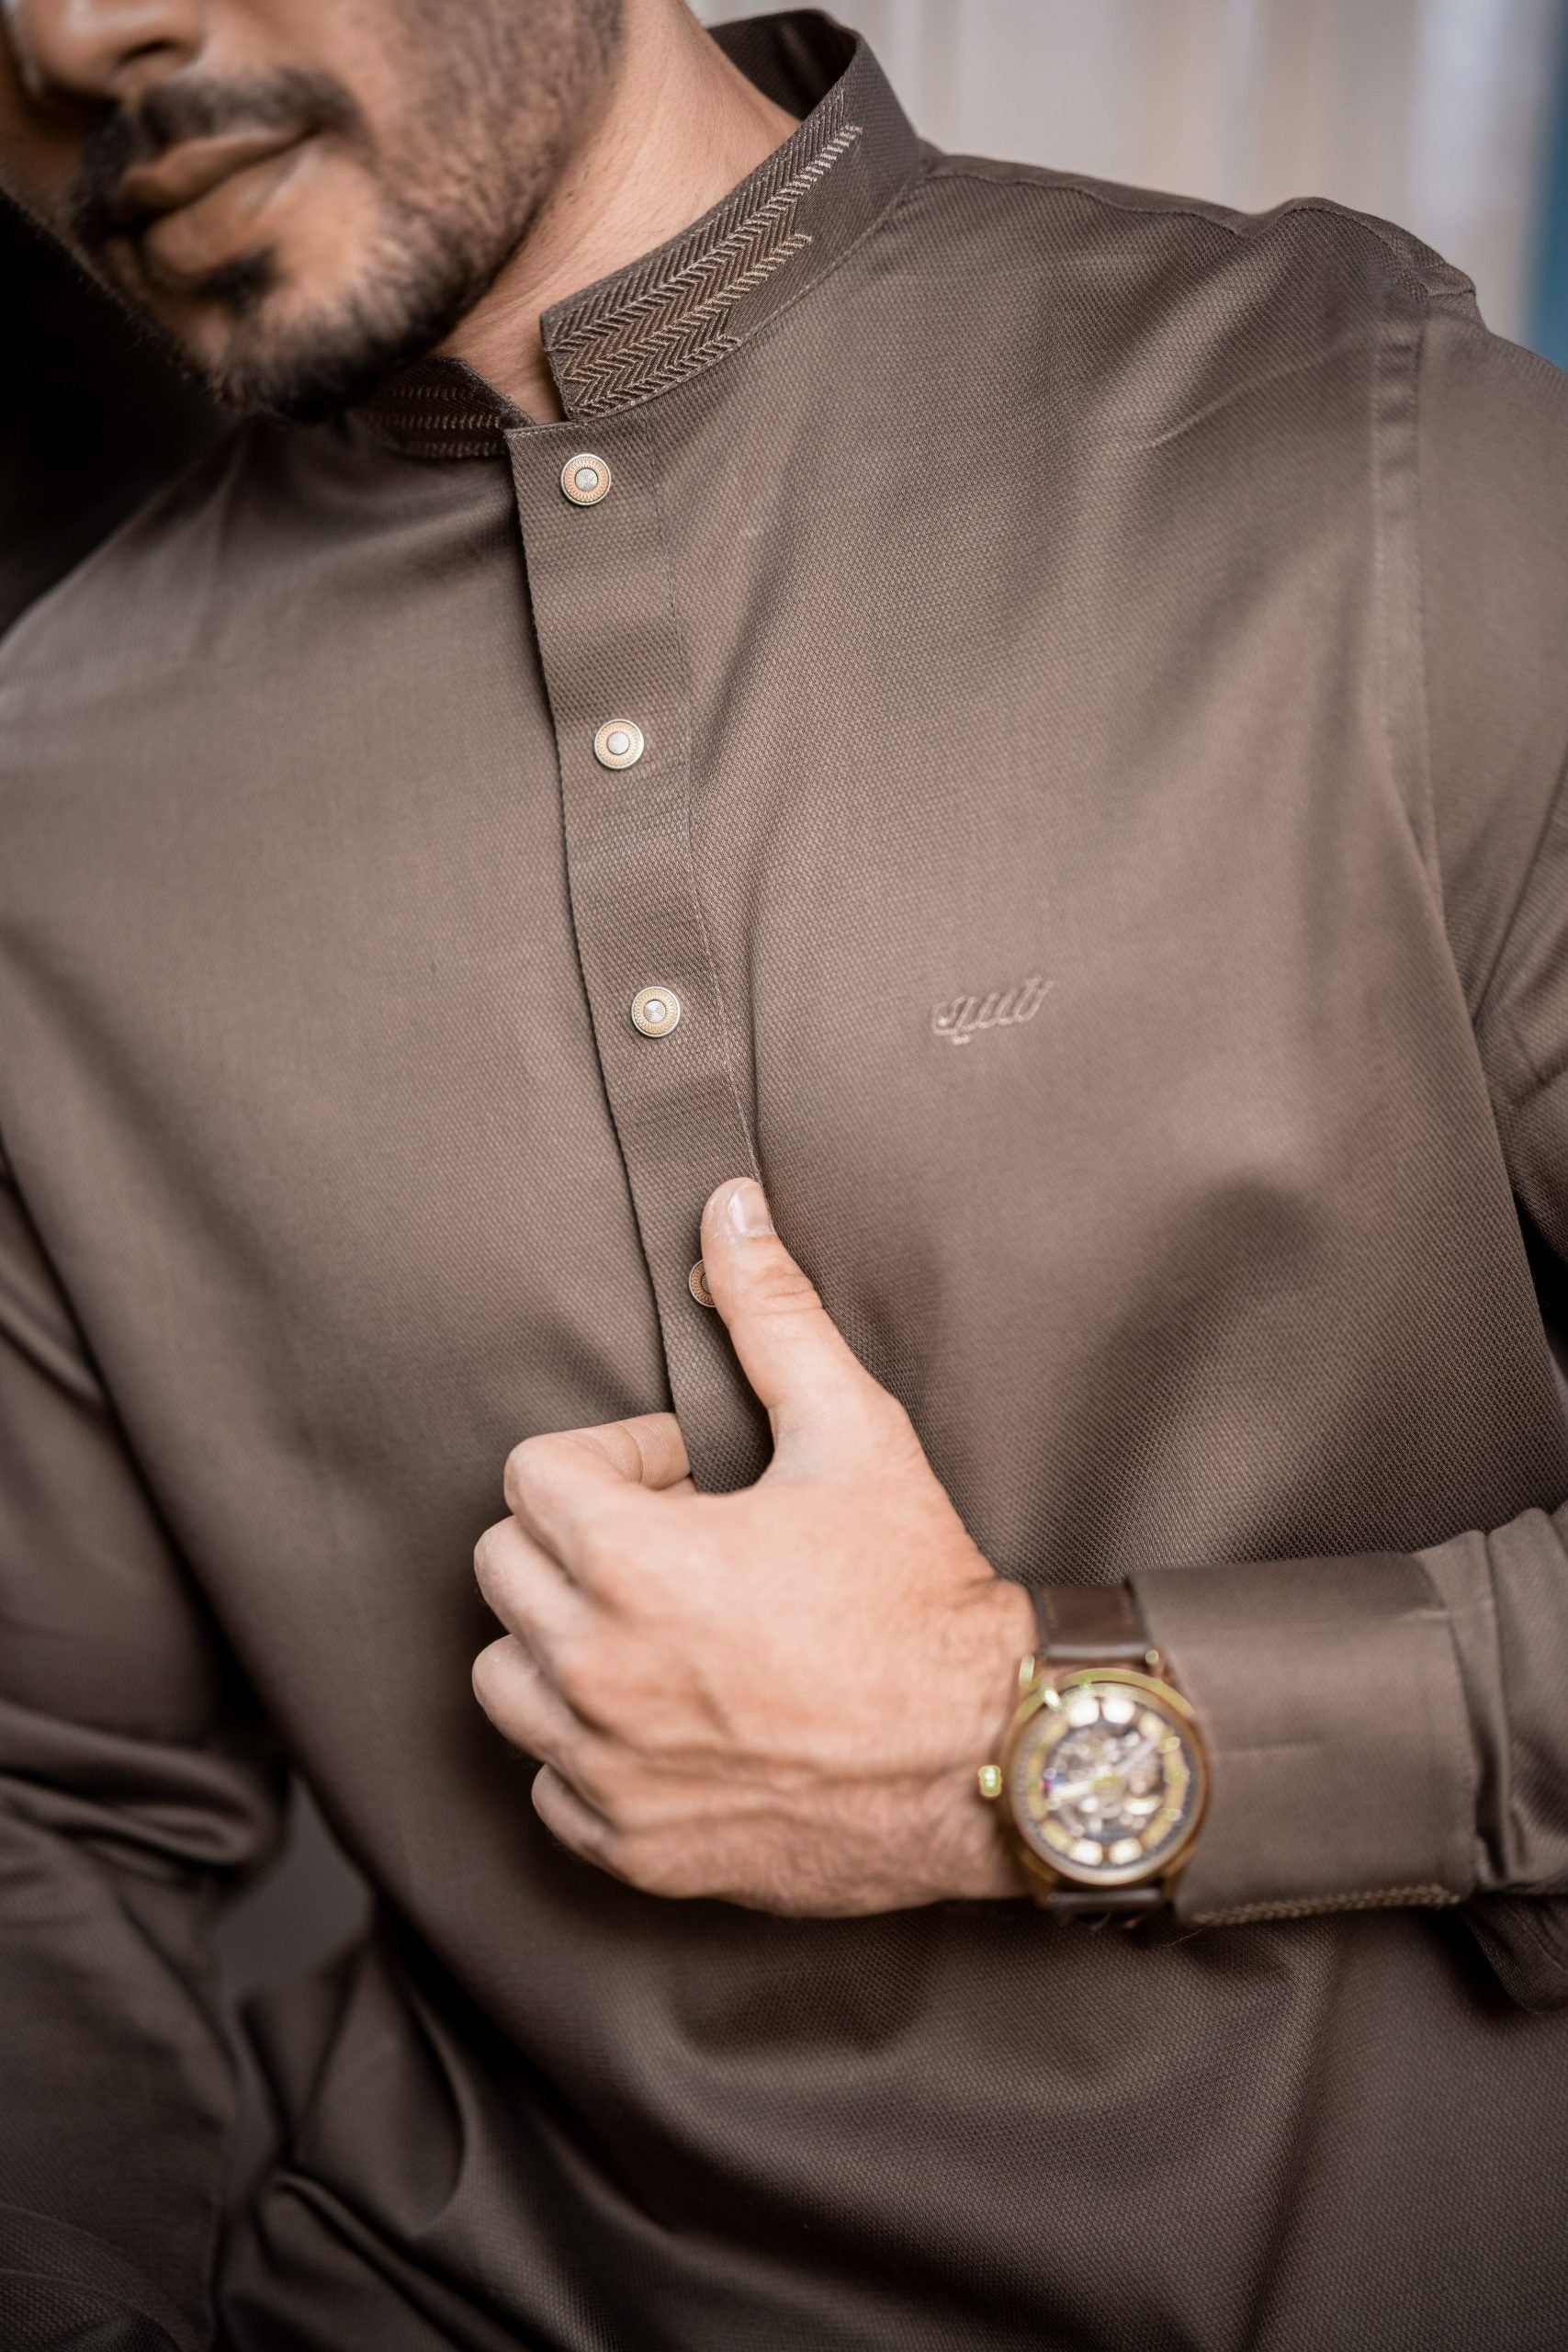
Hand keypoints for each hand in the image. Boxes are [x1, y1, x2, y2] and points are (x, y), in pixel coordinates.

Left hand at [471, 1176, 1034, 1914]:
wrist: (993, 1758)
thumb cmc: (921, 1594)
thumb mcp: (853, 1431)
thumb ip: (773, 1312)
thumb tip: (728, 1205)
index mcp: (629, 1563)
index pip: (530, 1474)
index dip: (616, 1459)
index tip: (688, 1479)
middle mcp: (594, 1673)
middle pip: (503, 1567)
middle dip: (580, 1540)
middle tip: (681, 1546)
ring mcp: (606, 1769)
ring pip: (505, 1678)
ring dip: (567, 1641)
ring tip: (664, 1629)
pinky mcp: (631, 1847)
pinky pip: (549, 1783)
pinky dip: (591, 1750)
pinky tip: (675, 1718)